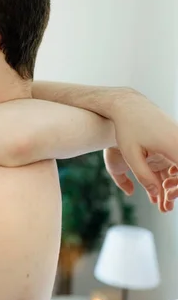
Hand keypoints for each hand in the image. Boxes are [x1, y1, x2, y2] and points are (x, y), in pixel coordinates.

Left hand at [106, 91, 177, 211]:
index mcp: (173, 145)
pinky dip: (176, 168)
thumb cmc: (127, 128)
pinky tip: (165, 176)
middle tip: (165, 195)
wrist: (128, 104)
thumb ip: (143, 175)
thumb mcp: (131, 154)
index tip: (166, 194)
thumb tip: (156, 193)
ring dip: (177, 178)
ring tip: (164, 188)